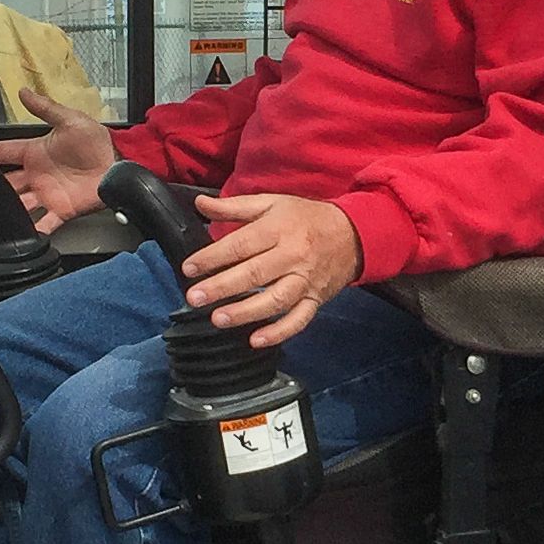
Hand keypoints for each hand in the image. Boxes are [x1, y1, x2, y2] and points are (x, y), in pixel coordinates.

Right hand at [0, 87, 116, 232]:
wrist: (119, 162)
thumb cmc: (97, 140)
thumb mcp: (69, 119)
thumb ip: (45, 108)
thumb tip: (24, 91)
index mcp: (36, 152)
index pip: (4, 153)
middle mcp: (37, 175)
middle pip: (4, 183)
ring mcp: (47, 194)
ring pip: (17, 204)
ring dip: (2, 211)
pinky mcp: (61, 210)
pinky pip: (44, 222)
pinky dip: (34, 230)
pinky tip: (21, 235)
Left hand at [182, 193, 363, 348]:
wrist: (354, 234)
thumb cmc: (306, 218)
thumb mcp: (271, 203)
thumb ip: (233, 207)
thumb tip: (199, 205)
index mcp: (279, 228)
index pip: (241, 244)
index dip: (213, 257)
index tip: (189, 268)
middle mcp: (293, 255)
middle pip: (255, 273)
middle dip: (222, 287)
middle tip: (195, 297)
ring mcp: (306, 280)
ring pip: (275, 300)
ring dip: (246, 312)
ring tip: (219, 319)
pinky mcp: (316, 300)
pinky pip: (299, 319)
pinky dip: (278, 332)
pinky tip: (255, 340)